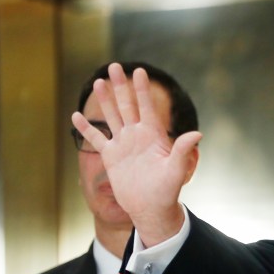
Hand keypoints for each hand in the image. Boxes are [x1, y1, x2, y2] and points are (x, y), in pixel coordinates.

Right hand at [71, 63, 201, 245]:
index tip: (139, 71)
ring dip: (104, 100)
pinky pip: (96, 139)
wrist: (151, 207)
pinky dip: (86, 128)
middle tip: (114, 66)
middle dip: (121, 87)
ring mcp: (123, 145)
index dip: (142, 89)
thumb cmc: (167, 190)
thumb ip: (183, 150)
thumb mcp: (176, 169)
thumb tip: (197, 134)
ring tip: (98, 82)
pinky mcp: (111, 156)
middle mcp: (137, 136)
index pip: (146, 107)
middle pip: (127, 106)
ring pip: (111, 117)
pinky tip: (76, 115)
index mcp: (152, 136)